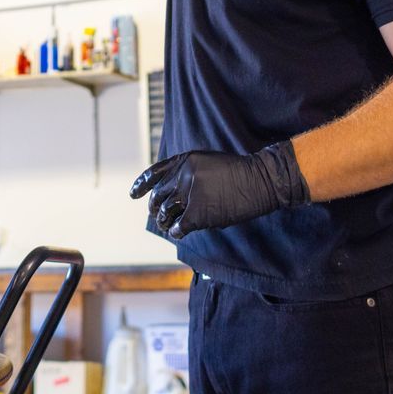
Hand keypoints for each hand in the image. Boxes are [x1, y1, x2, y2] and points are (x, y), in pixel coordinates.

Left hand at [129, 142, 308, 239]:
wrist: (259, 181)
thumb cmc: (238, 172)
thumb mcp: (208, 162)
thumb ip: (188, 172)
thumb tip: (172, 192)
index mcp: (185, 160)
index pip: (154, 173)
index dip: (141, 185)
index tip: (134, 195)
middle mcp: (183, 175)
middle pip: (158, 196)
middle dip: (154, 208)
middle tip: (156, 216)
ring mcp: (190, 194)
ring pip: (166, 212)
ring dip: (164, 222)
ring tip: (167, 226)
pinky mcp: (199, 213)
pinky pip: (179, 226)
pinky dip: (176, 231)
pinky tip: (178, 233)